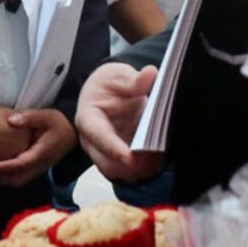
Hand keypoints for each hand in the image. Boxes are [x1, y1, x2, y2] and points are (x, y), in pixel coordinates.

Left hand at [0, 106, 73, 186]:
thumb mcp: (46, 116)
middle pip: (18, 179)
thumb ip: (30, 117)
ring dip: (2, 180)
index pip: (21, 164)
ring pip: (19, 181)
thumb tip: (11, 120)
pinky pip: (20, 178)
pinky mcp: (36, 168)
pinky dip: (7, 177)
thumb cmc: (58, 123)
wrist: (72, 133)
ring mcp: (38, 169)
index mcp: (42, 153)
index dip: (5, 167)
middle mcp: (40, 165)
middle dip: (0, 178)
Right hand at [76, 62, 162, 182]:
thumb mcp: (118, 76)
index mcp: (88, 118)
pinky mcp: (117, 158)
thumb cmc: (108, 85)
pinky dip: (143, 169)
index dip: (114, 149)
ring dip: (139, 169)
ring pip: (119, 171)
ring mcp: (104, 152)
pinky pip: (129, 172)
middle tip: (155, 155)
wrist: (104, 93)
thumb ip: (134, 80)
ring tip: (158, 156)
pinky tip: (158, 158)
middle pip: (107, 162)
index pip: (99, 137)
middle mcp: (92, 141)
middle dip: (130, 165)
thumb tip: (150, 74)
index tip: (130, 158)